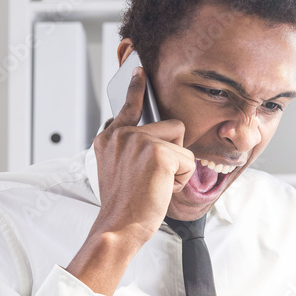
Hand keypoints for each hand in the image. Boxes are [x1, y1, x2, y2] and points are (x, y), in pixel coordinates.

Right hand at [93, 66, 194, 239]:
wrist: (119, 226)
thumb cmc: (124, 205)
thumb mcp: (119, 170)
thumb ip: (130, 148)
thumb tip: (157, 136)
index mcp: (109, 139)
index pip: (126, 106)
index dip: (134, 88)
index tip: (138, 69)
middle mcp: (120, 135)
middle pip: (169, 127)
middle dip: (172, 153)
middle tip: (152, 178)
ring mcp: (138, 140)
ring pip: (180, 142)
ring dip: (177, 167)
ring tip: (155, 183)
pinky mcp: (157, 152)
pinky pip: (187, 161)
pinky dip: (180, 180)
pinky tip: (160, 189)